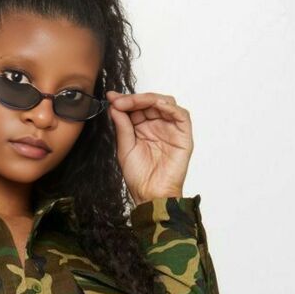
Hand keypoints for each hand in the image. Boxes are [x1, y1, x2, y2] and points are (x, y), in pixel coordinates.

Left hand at [105, 89, 192, 203]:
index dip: (125, 101)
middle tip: (120, 101)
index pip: (136, 107)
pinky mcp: (183, 136)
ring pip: (165, 104)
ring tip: (133, 103)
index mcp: (143, 129)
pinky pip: (181, 115)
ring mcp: (171, 130)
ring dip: (149, 99)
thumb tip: (114, 105)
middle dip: (134, 99)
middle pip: (150, 102)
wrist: (151, 195)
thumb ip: (122, 126)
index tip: (111, 98)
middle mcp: (158, 126)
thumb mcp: (125, 148)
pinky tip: (156, 105)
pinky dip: (169, 107)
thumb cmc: (139, 177)